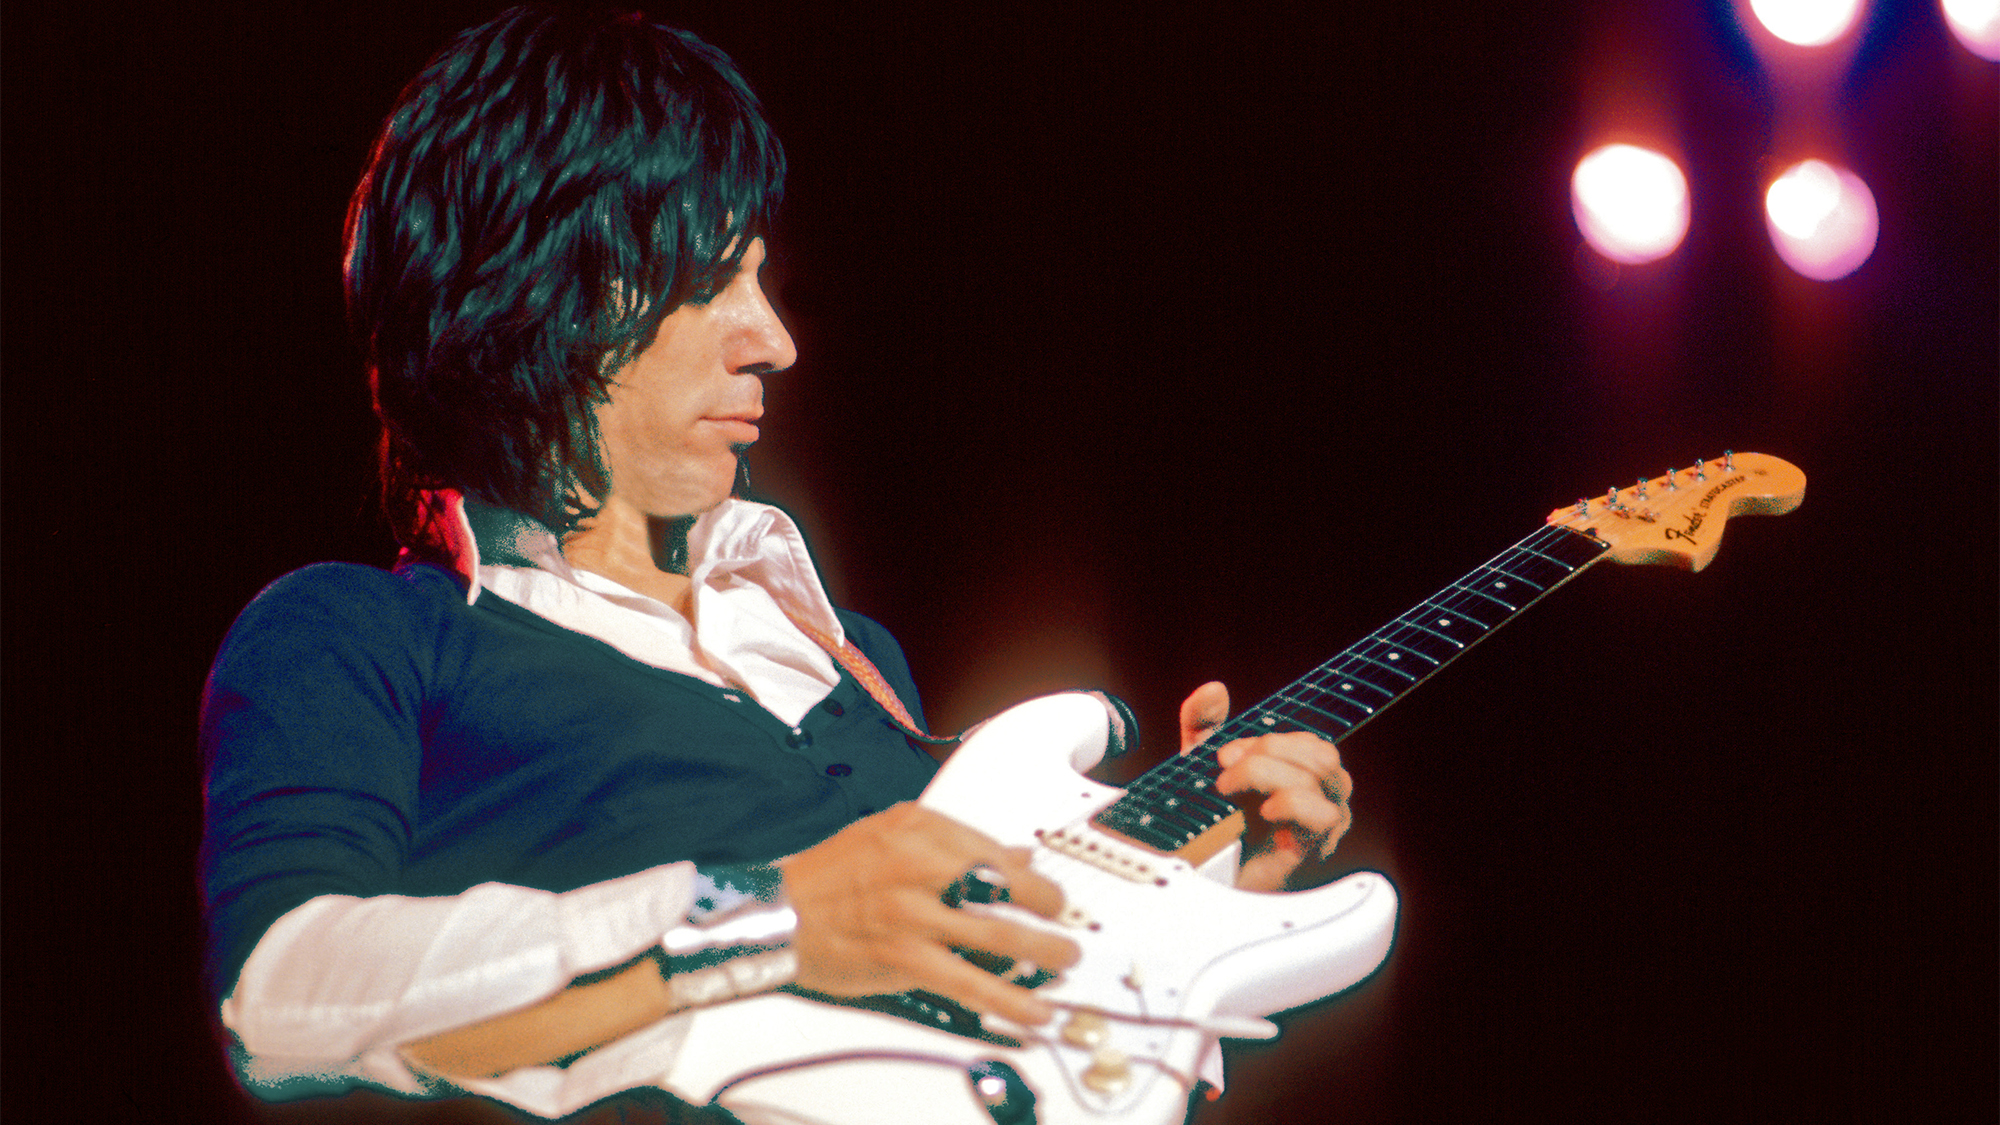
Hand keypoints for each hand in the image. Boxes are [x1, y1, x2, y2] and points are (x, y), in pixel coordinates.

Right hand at [777, 803, 1080, 1025]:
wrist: (776, 915)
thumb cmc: (829, 876)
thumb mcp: (890, 836)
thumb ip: (955, 844)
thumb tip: (1016, 853)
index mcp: (917, 827)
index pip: (993, 849)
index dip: (1031, 876)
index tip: (1049, 892)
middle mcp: (918, 864)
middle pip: (1005, 885)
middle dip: (1048, 908)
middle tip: (1065, 924)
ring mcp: (913, 913)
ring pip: (997, 934)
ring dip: (1043, 952)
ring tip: (1065, 962)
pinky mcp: (904, 958)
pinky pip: (969, 982)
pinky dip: (1008, 1000)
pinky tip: (1033, 1010)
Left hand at [1179, 681, 1351, 891]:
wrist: (1196, 871)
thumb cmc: (1208, 822)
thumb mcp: (1198, 763)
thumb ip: (1202, 722)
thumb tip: (1214, 690)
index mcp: (1300, 778)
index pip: (1311, 743)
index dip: (1268, 741)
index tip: (1225, 754)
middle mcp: (1318, 800)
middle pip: (1321, 753)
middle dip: (1268, 750)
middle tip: (1226, 769)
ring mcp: (1319, 826)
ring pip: (1322, 775)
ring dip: (1267, 772)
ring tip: (1230, 790)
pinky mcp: (1310, 850)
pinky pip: (1323, 815)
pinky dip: (1291, 802)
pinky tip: (1263, 812)